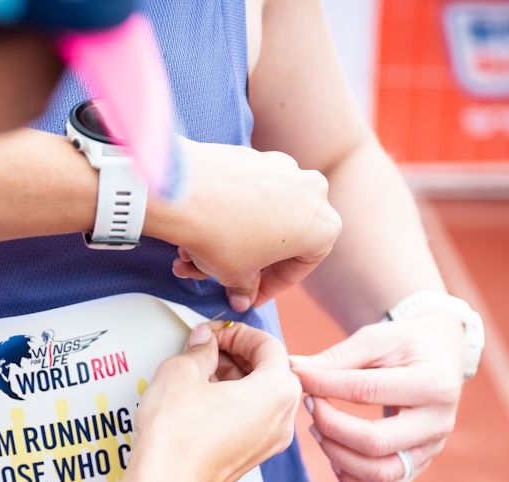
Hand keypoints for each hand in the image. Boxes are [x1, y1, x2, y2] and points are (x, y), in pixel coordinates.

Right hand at [131, 322, 301, 481]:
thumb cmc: (176, 435)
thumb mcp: (181, 373)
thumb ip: (199, 349)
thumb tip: (204, 341)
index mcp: (276, 393)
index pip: (271, 347)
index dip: (241, 334)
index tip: (216, 333)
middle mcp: (282, 421)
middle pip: (272, 372)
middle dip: (241, 355)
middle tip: (209, 349)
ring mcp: (269, 444)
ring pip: (263, 398)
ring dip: (236, 378)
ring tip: (201, 372)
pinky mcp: (251, 458)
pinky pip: (253, 419)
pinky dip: (234, 402)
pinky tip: (202, 399)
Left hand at [145, 140, 341, 313]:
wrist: (184, 193)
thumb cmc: (221, 236)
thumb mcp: (237, 275)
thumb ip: (247, 288)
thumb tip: (243, 297)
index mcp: (323, 226)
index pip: (302, 265)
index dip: (272, 286)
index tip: (252, 295)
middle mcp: (312, 190)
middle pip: (280, 237)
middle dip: (248, 262)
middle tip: (226, 279)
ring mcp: (283, 167)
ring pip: (258, 215)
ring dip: (229, 240)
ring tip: (195, 259)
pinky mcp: (253, 156)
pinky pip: (244, 194)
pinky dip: (225, 215)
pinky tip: (197, 231)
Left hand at [290, 310, 466, 481]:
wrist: (441, 356)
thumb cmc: (406, 343)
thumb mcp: (377, 338)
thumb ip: (337, 357)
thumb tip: (293, 368)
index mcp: (433, 384)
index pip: (368, 391)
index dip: (325, 384)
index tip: (298, 375)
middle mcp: (438, 423)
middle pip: (375, 443)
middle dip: (331, 426)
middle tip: (310, 405)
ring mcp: (431, 450)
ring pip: (379, 474)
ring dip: (336, 455)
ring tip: (318, 429)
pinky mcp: (419, 467)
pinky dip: (351, 481)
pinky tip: (335, 454)